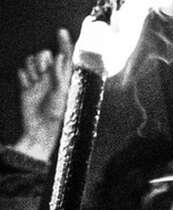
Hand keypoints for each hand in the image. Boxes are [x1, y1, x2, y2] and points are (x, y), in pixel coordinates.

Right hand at [14, 29, 72, 161]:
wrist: (39, 128)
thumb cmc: (55, 113)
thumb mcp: (61, 92)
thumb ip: (60, 74)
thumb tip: (60, 56)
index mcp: (62, 78)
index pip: (64, 56)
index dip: (63, 43)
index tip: (61, 31)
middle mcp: (50, 77)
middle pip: (43, 54)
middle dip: (41, 61)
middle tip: (42, 74)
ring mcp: (37, 80)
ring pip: (30, 61)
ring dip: (32, 69)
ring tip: (35, 83)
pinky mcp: (26, 85)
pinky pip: (21, 72)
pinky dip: (23, 78)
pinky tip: (27, 88)